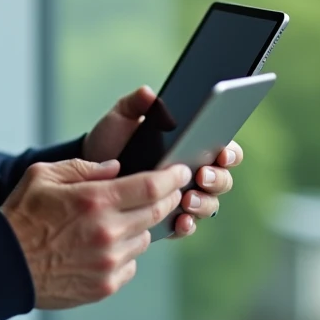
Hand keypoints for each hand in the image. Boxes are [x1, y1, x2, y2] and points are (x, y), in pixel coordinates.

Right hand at [0, 157, 191, 309]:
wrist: (2, 265)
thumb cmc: (20, 217)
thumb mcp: (44, 175)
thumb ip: (83, 167)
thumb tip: (116, 168)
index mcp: (95, 200)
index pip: (151, 186)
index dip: (172, 177)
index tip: (181, 172)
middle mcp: (107, 231)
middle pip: (156, 212)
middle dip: (168, 198)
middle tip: (168, 191)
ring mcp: (108, 261)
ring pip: (145, 238)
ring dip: (141, 225)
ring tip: (119, 219)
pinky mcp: (105, 285)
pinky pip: (131, 264)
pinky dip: (126, 252)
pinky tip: (105, 245)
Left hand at [82, 86, 244, 238]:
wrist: (89, 172)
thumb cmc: (111, 142)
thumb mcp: (121, 119)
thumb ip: (135, 104)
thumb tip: (147, 93)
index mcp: (191, 145)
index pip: (223, 148)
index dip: (229, 151)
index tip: (222, 152)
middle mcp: (193, 173)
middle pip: (222, 179)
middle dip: (217, 178)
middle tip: (201, 174)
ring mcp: (184, 198)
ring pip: (209, 204)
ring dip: (204, 202)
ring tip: (188, 199)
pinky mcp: (170, 220)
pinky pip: (187, 226)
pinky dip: (187, 224)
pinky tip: (180, 221)